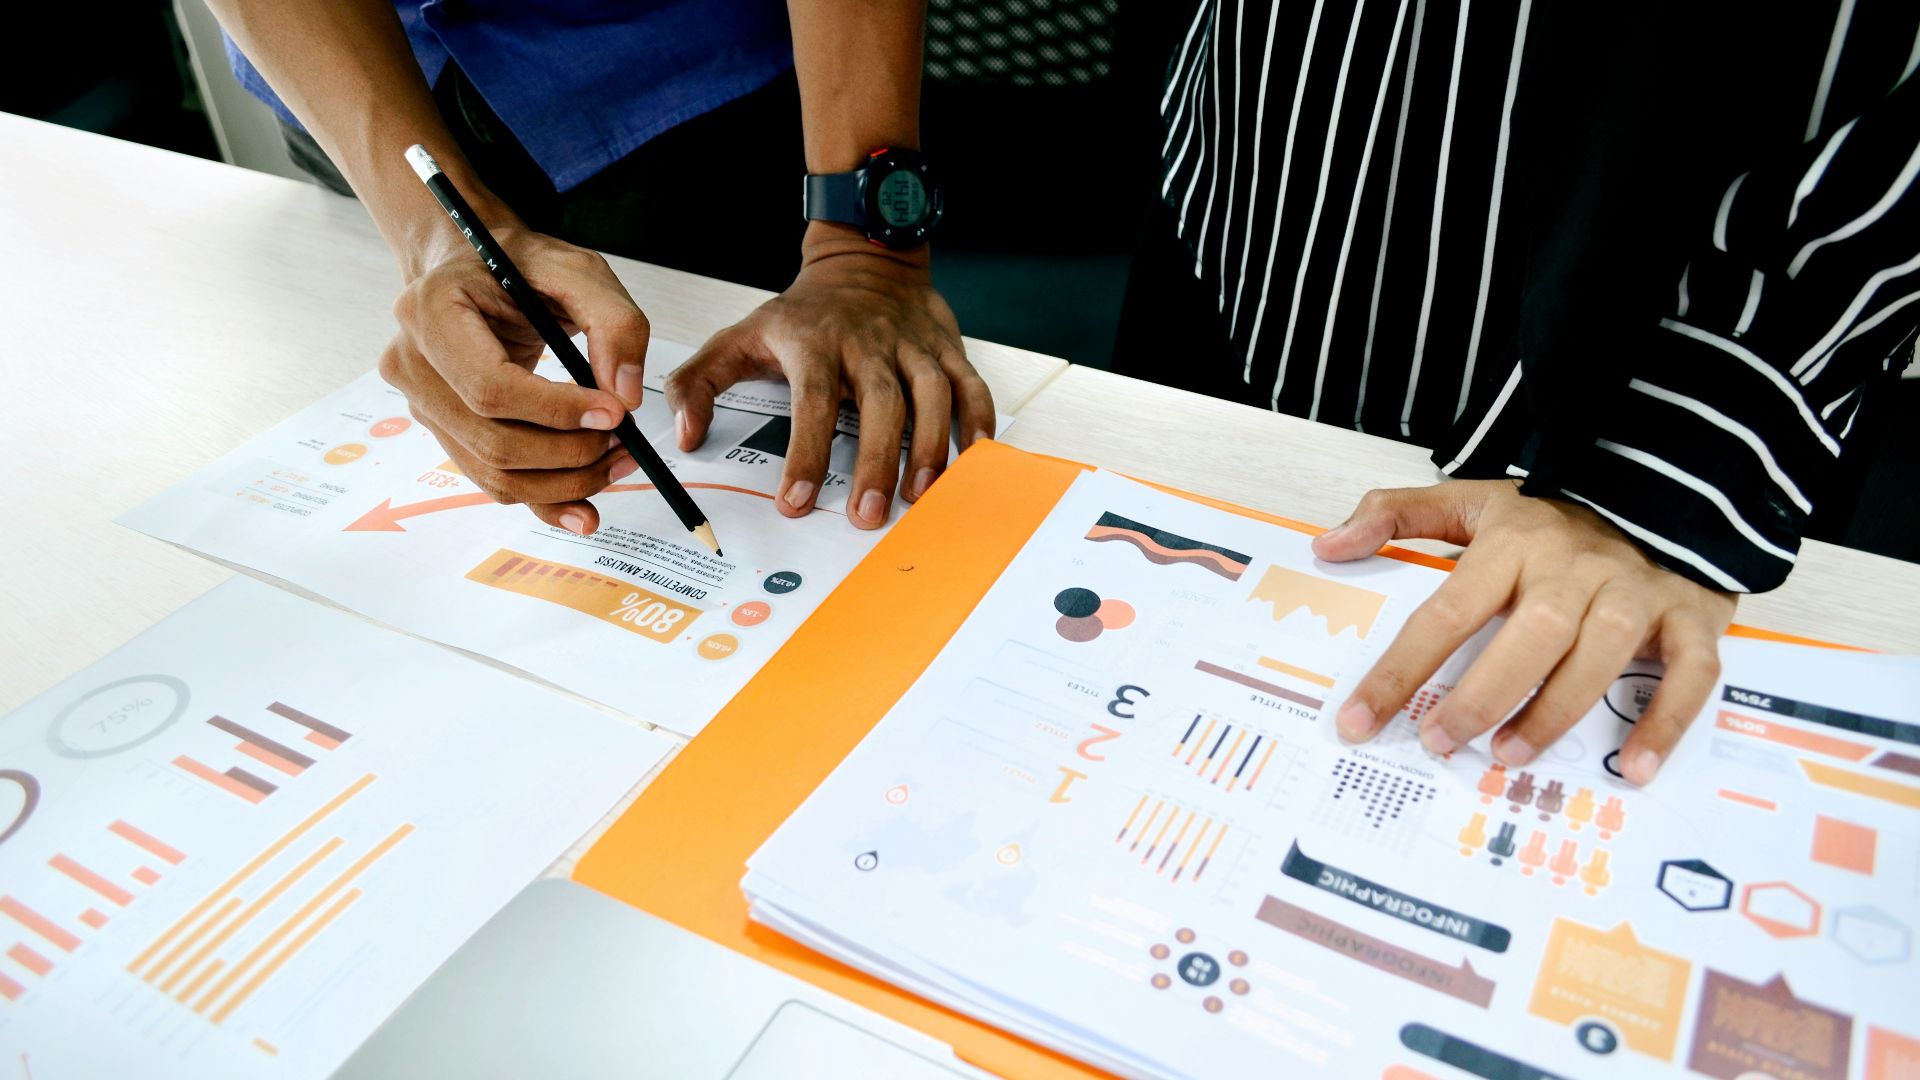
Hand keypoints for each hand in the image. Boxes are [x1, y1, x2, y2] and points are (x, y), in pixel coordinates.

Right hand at [379, 224, 652, 534]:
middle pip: (492, 440)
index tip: (613, 414)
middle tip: (625, 442)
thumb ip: (615, 323)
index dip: (556, 411)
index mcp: (431, 311)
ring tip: (616, 462)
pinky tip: (584, 507)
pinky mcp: (444, 431)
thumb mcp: (579, 271)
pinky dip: (543, 499)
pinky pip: (492, 481)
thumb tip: (624, 396)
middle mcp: (412, 363)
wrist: (476, 269)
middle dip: (569, 453)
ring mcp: (423, 404)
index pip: (491, 386)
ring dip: (564, 482)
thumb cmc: (522, 265)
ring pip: (493, 472)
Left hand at [665, 226, 995, 528]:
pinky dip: (978, 420)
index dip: (806, 453)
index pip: (810, 401)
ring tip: (920, 495)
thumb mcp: (739, 337)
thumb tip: (685, 436)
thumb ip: (699, 384)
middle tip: (868, 515)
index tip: (797, 501)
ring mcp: (911, 343)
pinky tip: (974, 458)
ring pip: (931, 393)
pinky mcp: (945, 346)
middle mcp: (867, 341)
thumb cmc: (802, 314)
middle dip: (876, 461)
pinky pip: (969, 383)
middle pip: (878, 402)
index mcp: (814, 342)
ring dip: (929, 446)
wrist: (861, 258)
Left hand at [1313, 480, 1736, 784]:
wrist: (1665, 483)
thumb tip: (1328, 546)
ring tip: (1509, 756)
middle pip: (1531, 634)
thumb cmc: (1554, 515)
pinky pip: (1690, 673)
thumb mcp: (1472, 500)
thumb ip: (1396, 516)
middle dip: (1483, 695)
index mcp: (1515, 543)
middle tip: (1441, 742)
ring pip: (1602, 654)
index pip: (1446, 612)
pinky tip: (1634, 767)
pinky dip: (1666, 722)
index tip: (1358, 721)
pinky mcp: (1693, 615)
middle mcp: (1576, 567)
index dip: (1399, 670)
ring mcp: (1638, 591)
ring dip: (1557, 711)